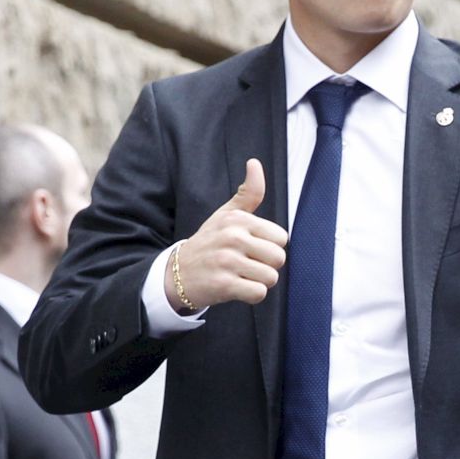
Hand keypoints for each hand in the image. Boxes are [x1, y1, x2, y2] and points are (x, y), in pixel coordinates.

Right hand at [165, 159, 287, 311]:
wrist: (178, 272)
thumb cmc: (209, 242)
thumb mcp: (226, 215)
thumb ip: (248, 193)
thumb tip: (255, 163)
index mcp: (237, 220)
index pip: (281, 238)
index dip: (269, 247)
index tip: (251, 248)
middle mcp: (232, 237)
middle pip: (278, 258)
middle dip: (267, 266)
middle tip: (246, 265)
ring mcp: (227, 261)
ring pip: (271, 277)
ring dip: (259, 281)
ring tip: (241, 276)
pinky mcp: (224, 284)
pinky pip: (258, 293)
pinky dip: (251, 295)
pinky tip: (237, 288)